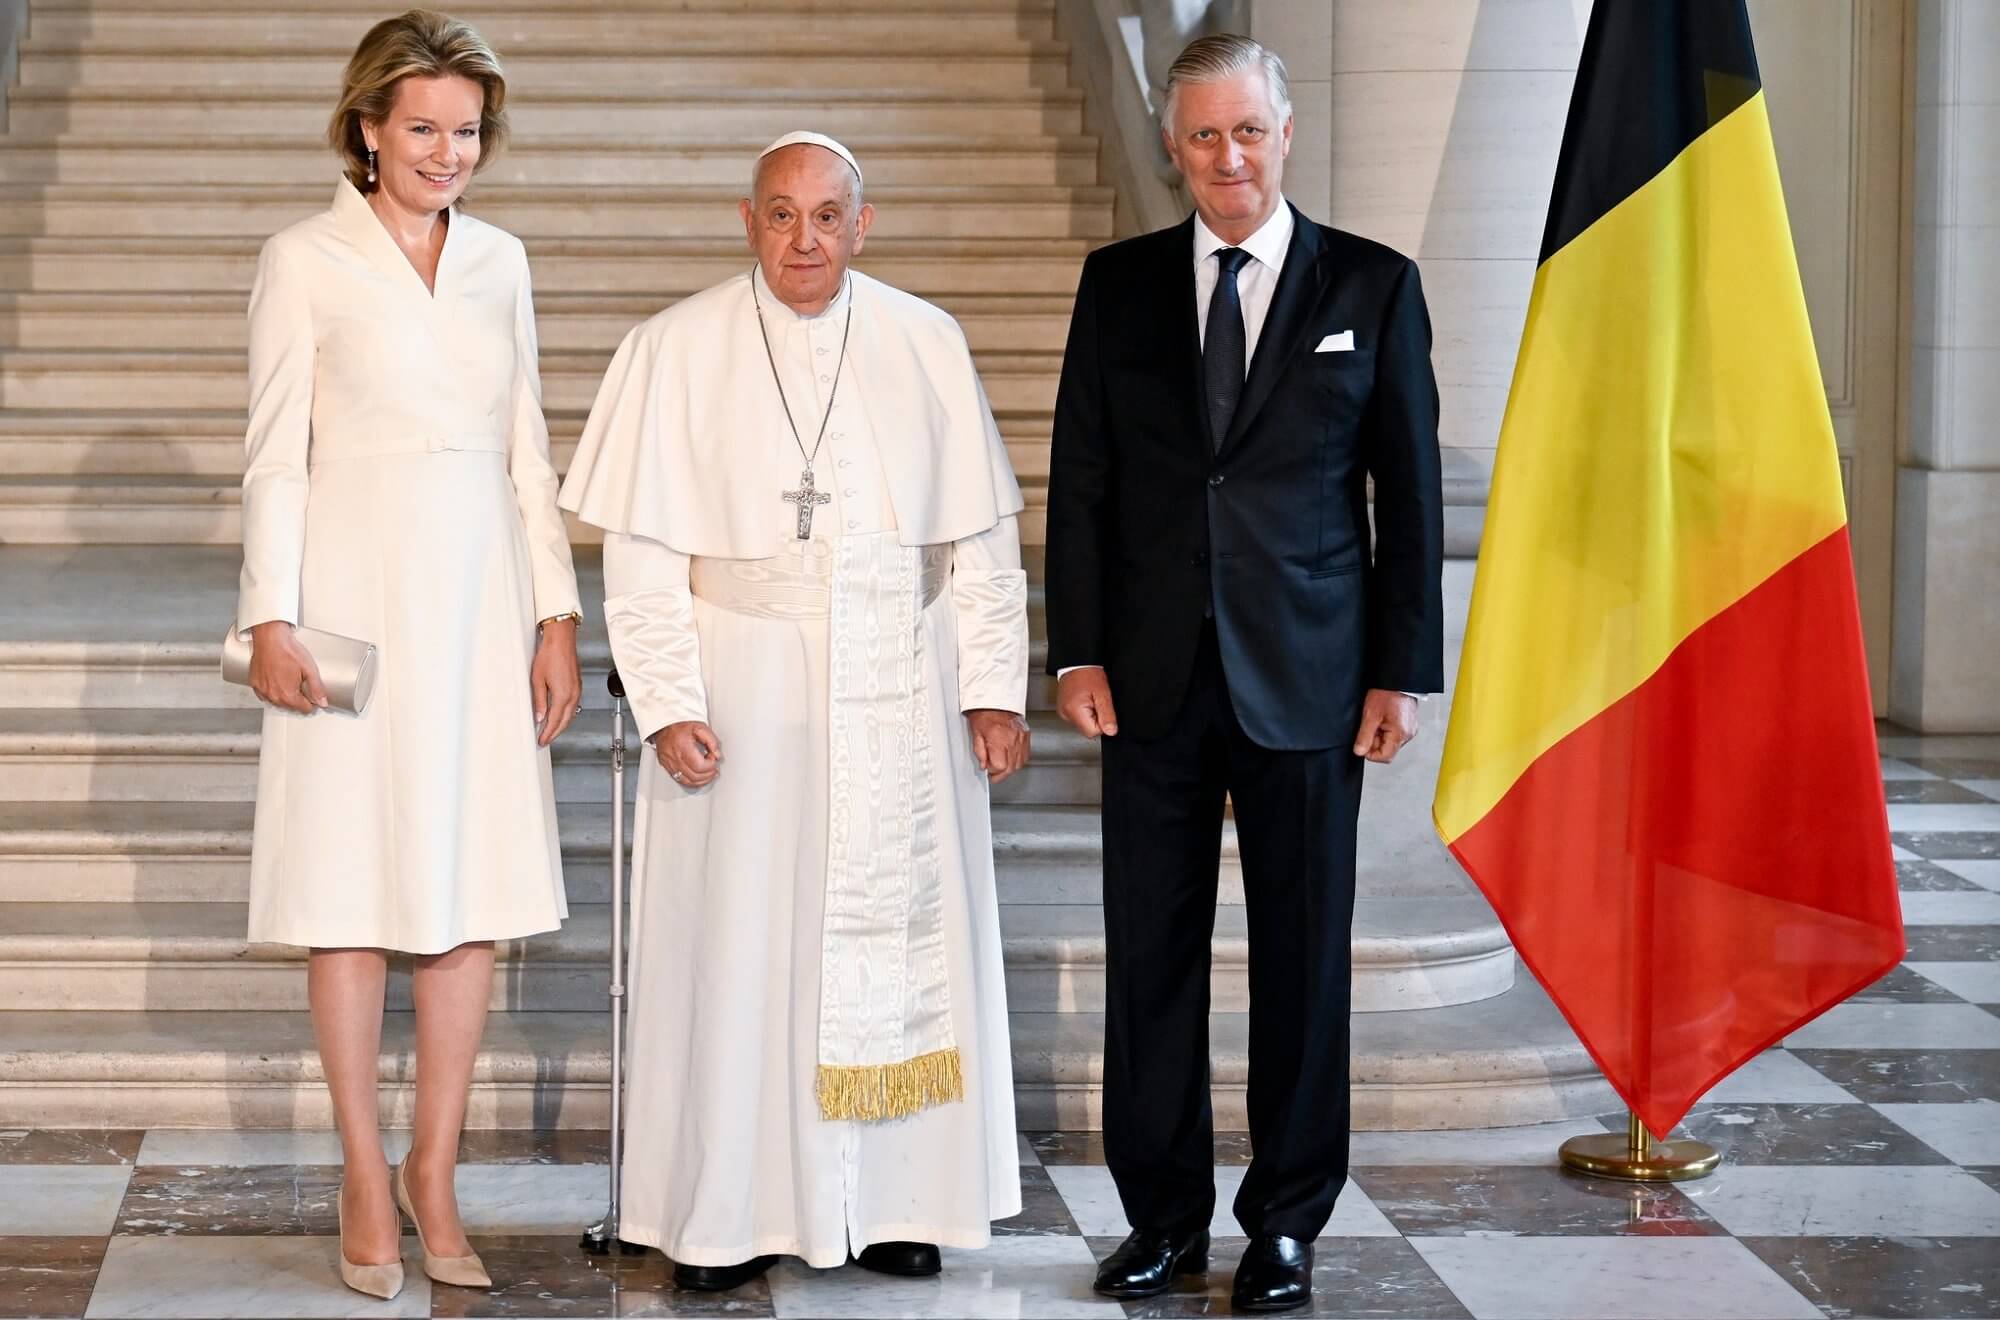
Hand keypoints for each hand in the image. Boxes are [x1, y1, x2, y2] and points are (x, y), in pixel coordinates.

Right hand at [246, 621, 326, 713]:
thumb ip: (317, 688)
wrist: (270, 638)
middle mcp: (273, 696)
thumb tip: (322, 702)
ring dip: (285, 696)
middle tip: (302, 684)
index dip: (311, 702)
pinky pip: (265, 695)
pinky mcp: (255, 684)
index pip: (304, 709)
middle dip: (299, 699)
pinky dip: (273, 691)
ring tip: (290, 681)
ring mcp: (262, 690)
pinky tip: (277, 681)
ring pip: (277, 702)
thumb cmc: (287, 651)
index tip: (312, 695)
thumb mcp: (309, 669)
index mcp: (288, 695)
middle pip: (290, 707)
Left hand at [530, 617, 581, 746]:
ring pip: (570, 715)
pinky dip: (566, 715)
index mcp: (563, 695)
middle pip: (565, 721)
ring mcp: (577, 690)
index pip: (554, 720)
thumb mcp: (538, 680)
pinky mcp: (577, 686)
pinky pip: (573, 706)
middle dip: (555, 732)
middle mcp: (573, 695)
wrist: (561, 640)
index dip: (548, 732)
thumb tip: (540, 716)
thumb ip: (540, 701)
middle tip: (545, 740)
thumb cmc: (549, 655)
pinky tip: (560, 715)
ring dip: (561, 725)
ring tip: (551, 731)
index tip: (542, 740)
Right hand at [656, 720, 723, 788]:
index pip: (699, 766)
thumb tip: (717, 755)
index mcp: (683, 746)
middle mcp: (674, 757)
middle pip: (694, 776)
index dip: (710, 765)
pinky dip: (692, 781)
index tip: (714, 759)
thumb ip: (712, 741)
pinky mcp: (667, 767)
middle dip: (708, 775)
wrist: (664, 725)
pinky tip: (698, 777)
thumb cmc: (681, 726)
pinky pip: (680, 780)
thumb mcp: (700, 728)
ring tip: (708, 775)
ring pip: (687, 782)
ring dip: (701, 781)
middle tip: (714, 768)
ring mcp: (669, 764)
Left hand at [967, 709, 1030, 782]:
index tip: (988, 770)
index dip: (992, 771)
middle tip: (994, 774)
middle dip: (1001, 774)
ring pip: (1020, 763)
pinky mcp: (1026, 735)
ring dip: (1010, 768)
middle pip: (1011, 768)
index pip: (1000, 767)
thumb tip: (984, 765)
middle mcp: (1012, 740)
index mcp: (998, 740)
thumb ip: (980, 752)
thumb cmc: (984, 712)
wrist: (996, 699)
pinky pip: (1025, 755)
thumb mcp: (975, 733)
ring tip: (1002, 766)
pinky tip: (1011, 758)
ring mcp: (1021, 738)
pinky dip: (1019, 760)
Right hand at [1055, 667, 1117, 737]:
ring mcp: (1063, 712)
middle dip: (1096, 718)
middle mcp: (1066, 714)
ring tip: (1089, 698)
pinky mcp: (1064, 710)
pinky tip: (1084, 700)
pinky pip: (1078, 717)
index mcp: (1074, 711)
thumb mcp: (1103, 694)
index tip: (1102, 708)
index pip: (1092, 732)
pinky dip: (1083, 711)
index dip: (1102, 723)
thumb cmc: (1088, 673)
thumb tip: (1111, 731)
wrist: (1077, 662)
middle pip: (1087, 729)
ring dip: (1090, 715)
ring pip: (1083, 724)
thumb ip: (1107, 715)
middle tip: (1095, 701)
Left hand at [1352, 689, 1418, 763]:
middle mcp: (1408, 734)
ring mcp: (1410, 729)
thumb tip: (1359, 751)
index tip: (1363, 743)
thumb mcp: (1370, 715)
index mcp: (1400, 734)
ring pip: (1390, 742)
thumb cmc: (1387, 693)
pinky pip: (1395, 733)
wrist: (1398, 680)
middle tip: (1370, 725)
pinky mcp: (1408, 724)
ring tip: (1377, 719)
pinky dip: (1386, 729)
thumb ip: (1364, 736)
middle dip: (1375, 741)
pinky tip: (1383, 717)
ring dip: (1380, 734)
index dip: (1371, 753)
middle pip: (1387, 750)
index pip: (1385, 757)